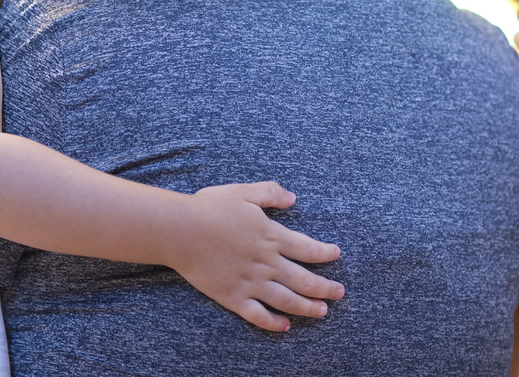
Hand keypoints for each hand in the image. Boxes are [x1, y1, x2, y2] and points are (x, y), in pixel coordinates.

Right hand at [166, 182, 343, 331]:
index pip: (308, 249)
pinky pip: (258, 315)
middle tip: (339, 292)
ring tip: (323, 311)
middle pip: (305, 280)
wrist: (179, 231)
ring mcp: (251, 282)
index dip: (325, 253)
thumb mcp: (242, 192)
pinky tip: (284, 326)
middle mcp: (266, 262)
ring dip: (308, 307)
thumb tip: (293, 198)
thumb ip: (270, 193)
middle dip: (326, 288)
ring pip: (288, 300)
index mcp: (271, 236)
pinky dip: (274, 323)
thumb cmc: (208, 208)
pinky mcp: (233, 297)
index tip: (336, 254)